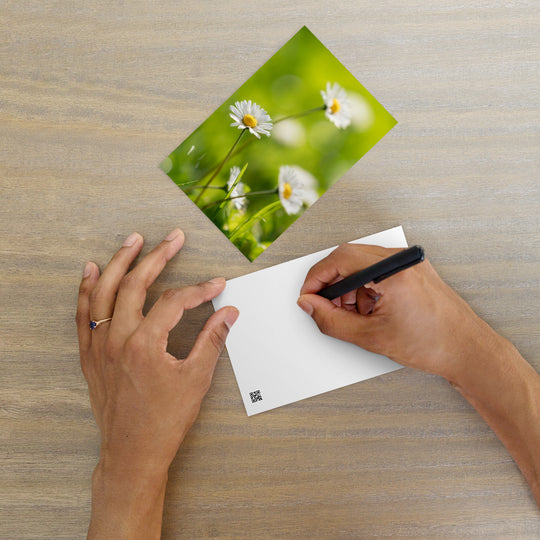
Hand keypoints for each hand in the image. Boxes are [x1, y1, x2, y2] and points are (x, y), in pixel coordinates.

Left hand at [76, 229, 237, 538]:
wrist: (133, 452)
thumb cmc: (164, 420)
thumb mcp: (197, 378)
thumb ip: (213, 339)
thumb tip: (229, 313)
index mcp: (145, 344)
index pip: (174, 301)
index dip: (199, 290)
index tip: (216, 286)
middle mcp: (117, 340)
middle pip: (134, 285)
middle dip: (157, 257)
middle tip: (172, 238)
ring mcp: (99, 346)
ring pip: (103, 292)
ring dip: (118, 263)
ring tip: (132, 241)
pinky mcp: (90, 355)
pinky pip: (83, 314)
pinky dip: (85, 290)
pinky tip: (90, 272)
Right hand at [297, 243, 494, 380]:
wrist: (468, 351)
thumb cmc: (433, 344)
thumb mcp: (371, 336)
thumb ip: (331, 320)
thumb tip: (310, 305)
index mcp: (392, 271)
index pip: (339, 259)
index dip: (316, 278)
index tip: (308, 295)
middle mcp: (401, 260)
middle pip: (349, 259)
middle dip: (333, 285)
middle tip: (327, 309)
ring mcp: (409, 263)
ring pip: (362, 265)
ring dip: (349, 289)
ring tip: (354, 316)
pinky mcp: (412, 270)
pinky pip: (378, 271)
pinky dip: (366, 289)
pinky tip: (370, 311)